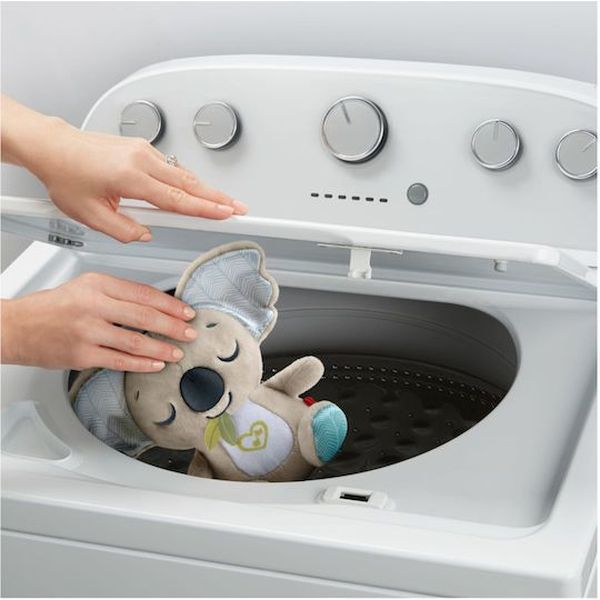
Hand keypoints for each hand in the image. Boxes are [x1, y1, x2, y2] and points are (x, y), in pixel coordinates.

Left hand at [1, 95, 246, 242]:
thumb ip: (123, 231)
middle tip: (240, 209)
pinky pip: (172, 167)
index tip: (228, 213)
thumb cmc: (66, 175)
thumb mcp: (90, 215)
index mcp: (130, 177)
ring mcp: (144, 150)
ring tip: (223, 204)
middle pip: (190, 183)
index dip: (207, 208)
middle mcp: (141, 159)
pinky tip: (194, 190)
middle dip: (218, 197)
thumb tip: (145, 234)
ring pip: (183, 174)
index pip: (178, 198)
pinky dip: (187, 180)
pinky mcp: (142, 148)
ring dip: (205, 190)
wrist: (54, 148)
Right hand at [1, 273, 197, 371]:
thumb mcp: (86, 287)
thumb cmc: (53, 307)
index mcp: (98, 284)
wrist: (16, 327)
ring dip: (161, 349)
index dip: (170, 304)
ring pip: (135, 342)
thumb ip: (118, 294)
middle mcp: (93, 305)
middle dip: (173, 326)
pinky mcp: (81, 355)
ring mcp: (87, 331)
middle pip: (144, 317)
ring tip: (177, 352)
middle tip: (190, 333)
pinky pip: (119, 361)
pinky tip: (155, 365)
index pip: (144, 293)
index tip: (187, 311)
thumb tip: (156, 306)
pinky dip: (141, 364)